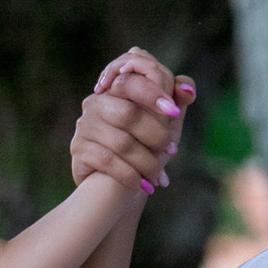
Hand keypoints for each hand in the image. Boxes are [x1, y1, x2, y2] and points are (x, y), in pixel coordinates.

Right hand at [71, 47, 193, 195]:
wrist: (116, 185)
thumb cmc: (144, 146)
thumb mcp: (165, 122)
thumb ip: (177, 100)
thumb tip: (188, 90)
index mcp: (117, 88)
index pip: (130, 80)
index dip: (152, 93)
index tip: (174, 112)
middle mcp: (96, 103)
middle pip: (128, 113)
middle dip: (155, 134)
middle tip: (171, 150)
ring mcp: (85, 125)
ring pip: (121, 142)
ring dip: (146, 161)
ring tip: (159, 175)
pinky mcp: (78, 148)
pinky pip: (108, 161)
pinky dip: (131, 176)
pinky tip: (145, 186)